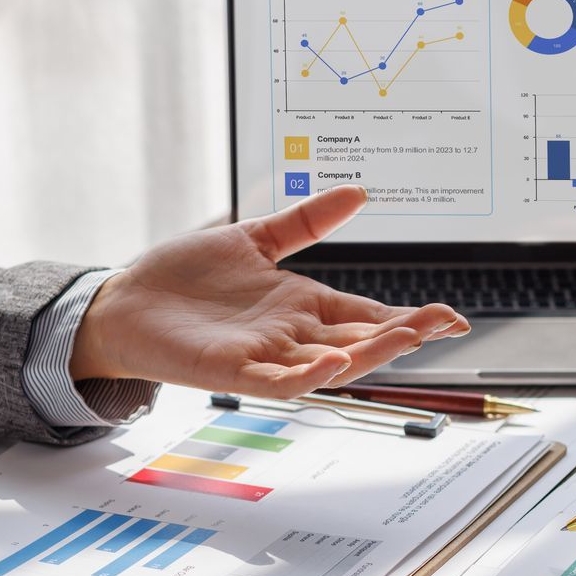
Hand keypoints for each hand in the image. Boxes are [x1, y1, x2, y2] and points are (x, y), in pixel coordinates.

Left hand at [69, 186, 468, 396]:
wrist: (125, 301)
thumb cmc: (184, 277)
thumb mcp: (254, 238)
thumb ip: (306, 221)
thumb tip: (358, 193)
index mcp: (302, 306)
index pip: (368, 316)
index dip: (410, 317)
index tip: (450, 316)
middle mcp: (292, 335)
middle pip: (361, 342)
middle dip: (405, 334)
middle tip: (446, 323)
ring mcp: (266, 356)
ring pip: (331, 365)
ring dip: (370, 356)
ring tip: (406, 338)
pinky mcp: (234, 372)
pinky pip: (280, 382)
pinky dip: (308, 375)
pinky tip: (333, 361)